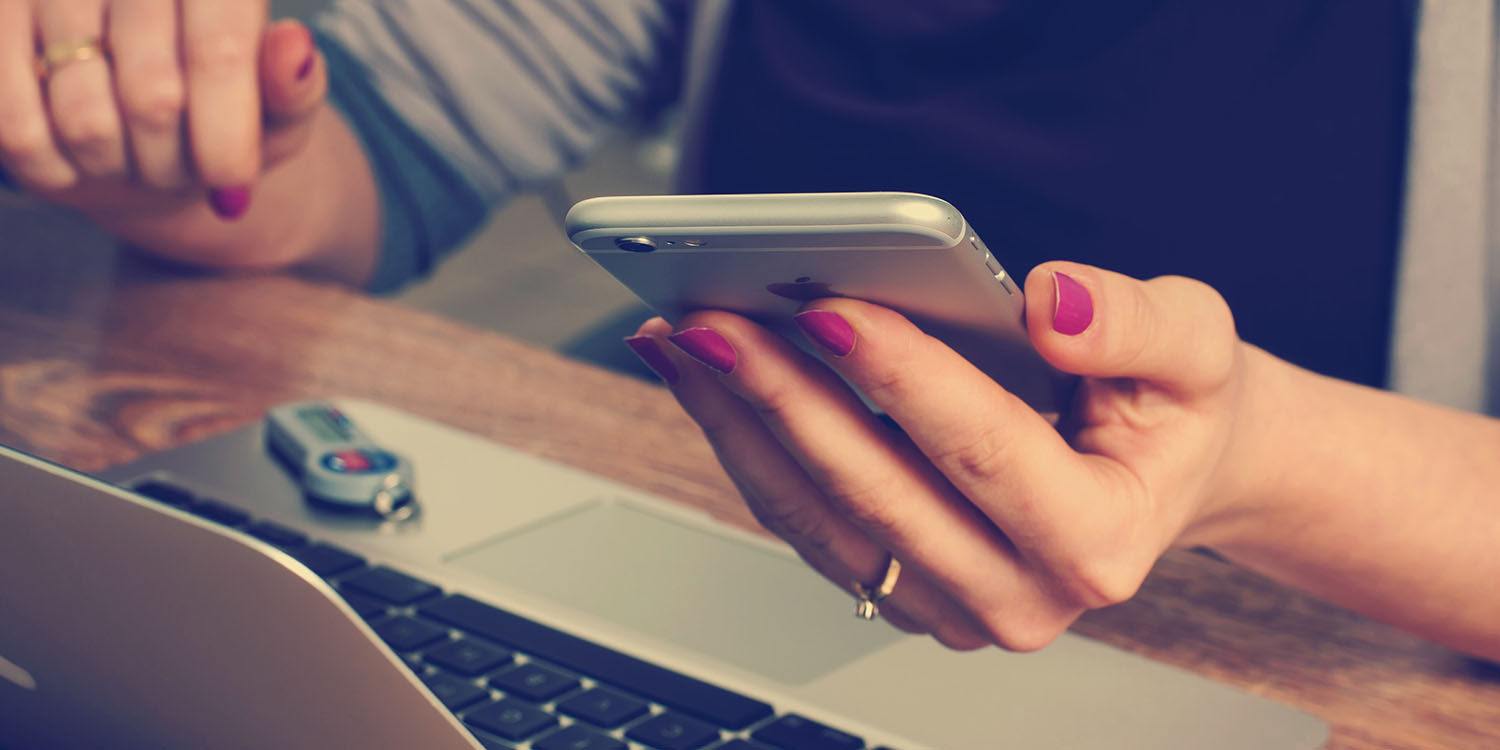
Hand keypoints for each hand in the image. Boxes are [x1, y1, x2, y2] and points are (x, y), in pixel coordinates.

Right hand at [0, 0, 325, 219]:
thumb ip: (294, 88)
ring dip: (117, 168)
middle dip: (174, 163)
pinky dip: (54, 168)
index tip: (232, 187)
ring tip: (132, 155)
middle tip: (180, 168)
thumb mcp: (277, 110)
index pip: (218, 53)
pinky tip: (77, 158)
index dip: (226, 135)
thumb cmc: (222, 111)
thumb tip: (294, 47)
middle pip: (153, 97)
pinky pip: (16, 127)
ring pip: (85, 120)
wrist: (140, 118)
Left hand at [626, 262, 1254, 649]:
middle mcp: (1019, 596)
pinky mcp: (902, 591)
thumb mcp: (1197, 347)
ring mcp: (951, 606)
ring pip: (819, 518)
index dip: (901, 377)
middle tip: (713, 322)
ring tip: (686, 342)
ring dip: (741, 425)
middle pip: (876, 493)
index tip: (828, 308)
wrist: (1163, 473)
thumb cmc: (1174, 410)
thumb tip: (1050, 304)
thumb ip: (1137, 323)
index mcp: (1099, 541)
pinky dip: (750, 447)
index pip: (982, 451)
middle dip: (784, 398)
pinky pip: (806, 524)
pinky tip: (711, 381)